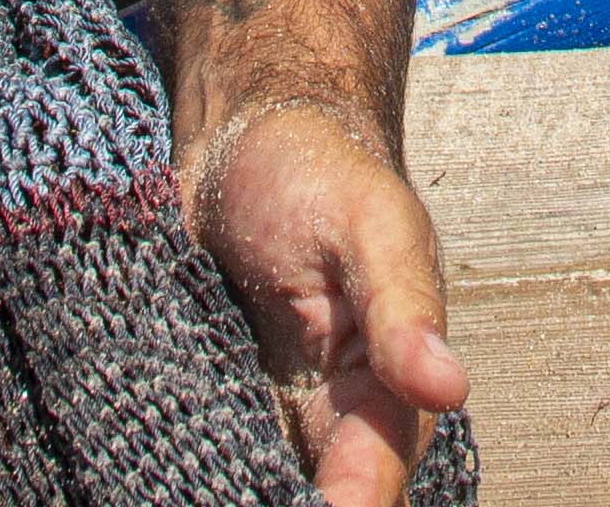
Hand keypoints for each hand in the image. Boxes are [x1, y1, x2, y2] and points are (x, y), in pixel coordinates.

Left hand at [190, 96, 466, 506]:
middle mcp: (330, 423)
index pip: (373, 482)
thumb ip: (402, 307)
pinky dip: (184, 473)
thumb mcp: (368, 223)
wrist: (245, 139)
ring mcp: (265, 420)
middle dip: (280, 504)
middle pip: (312, 501)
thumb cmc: (318, 169)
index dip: (346, 504)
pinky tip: (162, 477)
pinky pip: (201, 460)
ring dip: (230, 490)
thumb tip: (448, 387)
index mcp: (386, 389)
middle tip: (229, 495)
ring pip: (254, 487)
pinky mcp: (210, 406)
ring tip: (192, 488)